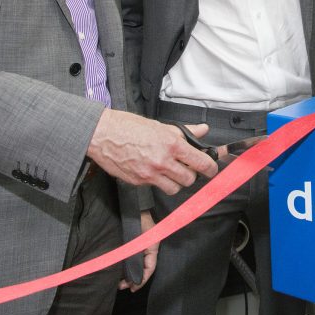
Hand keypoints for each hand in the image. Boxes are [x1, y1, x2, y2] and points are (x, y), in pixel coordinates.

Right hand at [87, 109, 217, 192]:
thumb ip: (185, 132)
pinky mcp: (139, 182)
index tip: (211, 169)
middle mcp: (163, 161)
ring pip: (175, 188)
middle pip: (189, 179)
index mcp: (171, 144)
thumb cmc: (129, 126)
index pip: (201, 163)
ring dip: (176, 181)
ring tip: (171, 171)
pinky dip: (159, 181)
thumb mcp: (161, 125)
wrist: (103, 134)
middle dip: (191, 174)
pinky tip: (153, 170)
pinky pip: (156, 187)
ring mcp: (150, 174)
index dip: (210, 168)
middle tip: (187, 167)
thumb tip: (203, 130)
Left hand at [119, 211, 157, 291]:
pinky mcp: (133, 240)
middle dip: (133, 278)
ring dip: (129, 272)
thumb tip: (131, 275)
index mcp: (153, 246)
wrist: (131, 203)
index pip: (150, 267)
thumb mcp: (136, 239)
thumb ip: (134, 256)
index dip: (142, 280)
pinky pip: (131, 256)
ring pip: (136, 262)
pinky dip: (126, 264)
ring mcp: (141, 243)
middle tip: (121, 286)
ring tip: (118, 281)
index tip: (132, 289)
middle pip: (143, 267)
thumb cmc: (136, 219)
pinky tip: (118, 269)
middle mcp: (148, 246)